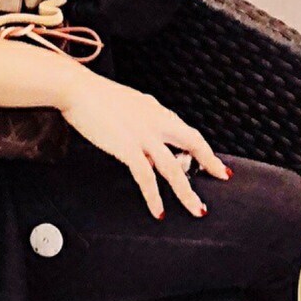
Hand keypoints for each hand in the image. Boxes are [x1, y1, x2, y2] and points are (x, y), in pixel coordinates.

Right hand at [56, 68, 230, 217]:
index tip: (214, 162)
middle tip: (222, 177)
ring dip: (187, 192)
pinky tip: (159, 210)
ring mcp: (144, 136)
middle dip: (210, 163)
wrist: (77, 90)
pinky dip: (154, 197)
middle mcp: (156, 122)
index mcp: (157, 111)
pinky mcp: (128, 147)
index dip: (204, 149)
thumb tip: (147, 148)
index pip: (188, 132)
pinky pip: (147, 177)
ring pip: (174, 168)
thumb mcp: (128, 106)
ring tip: (197, 210)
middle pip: (193, 144)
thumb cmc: (95, 97)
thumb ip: (142, 123)